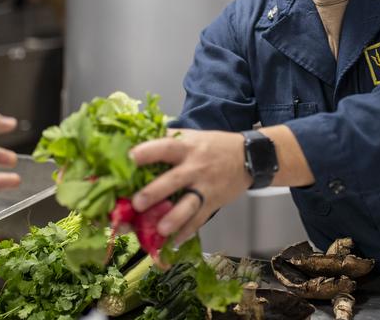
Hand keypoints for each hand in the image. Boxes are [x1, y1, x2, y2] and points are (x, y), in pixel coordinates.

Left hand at [129, 129, 250, 245]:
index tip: (129, 158)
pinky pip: (199, 219)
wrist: (249, 156)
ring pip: (189, 204)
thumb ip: (169, 139)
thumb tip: (136, 138)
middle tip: (136, 203)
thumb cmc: (213, 146)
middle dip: (155, 192)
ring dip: (174, 218)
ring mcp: (205, 186)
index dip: (148, 152)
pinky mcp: (214, 202)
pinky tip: (174, 242)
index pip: (166, 147)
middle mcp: (195, 167)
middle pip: (174, 180)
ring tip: (160, 230)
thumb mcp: (193, 136)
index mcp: (187, 147)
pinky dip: (187, 231)